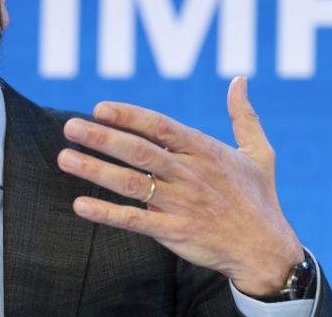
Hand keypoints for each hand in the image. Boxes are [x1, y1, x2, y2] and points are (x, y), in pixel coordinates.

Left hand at [56, 77, 303, 295]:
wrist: (266, 251)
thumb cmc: (259, 198)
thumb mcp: (259, 153)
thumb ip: (244, 116)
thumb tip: (239, 80)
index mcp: (205, 151)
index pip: (160, 127)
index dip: (129, 116)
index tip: (99, 107)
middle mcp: (190, 174)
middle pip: (140, 151)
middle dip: (102, 137)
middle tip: (70, 127)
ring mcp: (181, 204)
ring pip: (132, 183)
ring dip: (95, 170)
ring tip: (64, 158)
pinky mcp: (174, 232)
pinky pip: (134, 220)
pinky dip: (106, 213)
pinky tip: (80, 205)